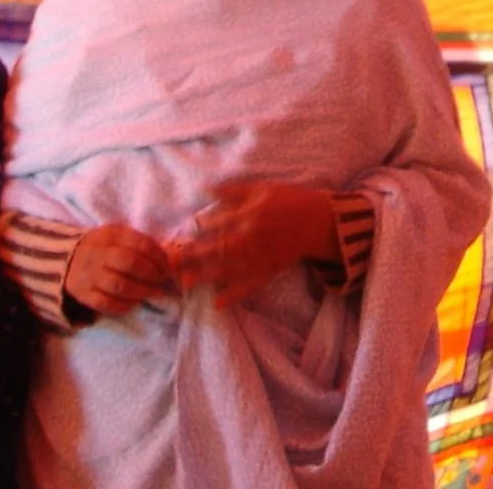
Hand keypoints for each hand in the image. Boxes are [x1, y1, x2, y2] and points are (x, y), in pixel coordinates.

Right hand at [65, 223, 174, 317]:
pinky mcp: (83, 293)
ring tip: (155, 293)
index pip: (141, 243)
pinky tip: (135, 303)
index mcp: (111, 235)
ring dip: (142, 291)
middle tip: (163, 282)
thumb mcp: (118, 236)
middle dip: (152, 274)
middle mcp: (99, 253)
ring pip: (119, 285)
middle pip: (130, 263)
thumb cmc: (103, 248)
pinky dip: (124, 305)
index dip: (159, 256)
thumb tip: (169, 260)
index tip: (168, 266)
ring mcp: (90, 275)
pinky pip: (106, 303)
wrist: (66, 259)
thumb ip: (140, 244)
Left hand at [173, 182, 338, 305]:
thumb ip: (235, 191)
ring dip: (206, 277)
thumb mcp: (264, 189)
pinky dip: (235, 295)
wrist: (319, 221)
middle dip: (195, 256)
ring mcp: (260, 257)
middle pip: (218, 248)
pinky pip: (249, 285)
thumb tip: (207, 190)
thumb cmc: (290, 200)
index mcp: (250, 215)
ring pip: (229, 269)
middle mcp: (252, 238)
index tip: (185, 230)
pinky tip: (218, 304)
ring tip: (186, 284)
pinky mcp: (269, 270)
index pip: (218, 222)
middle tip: (172, 263)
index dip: (200, 227)